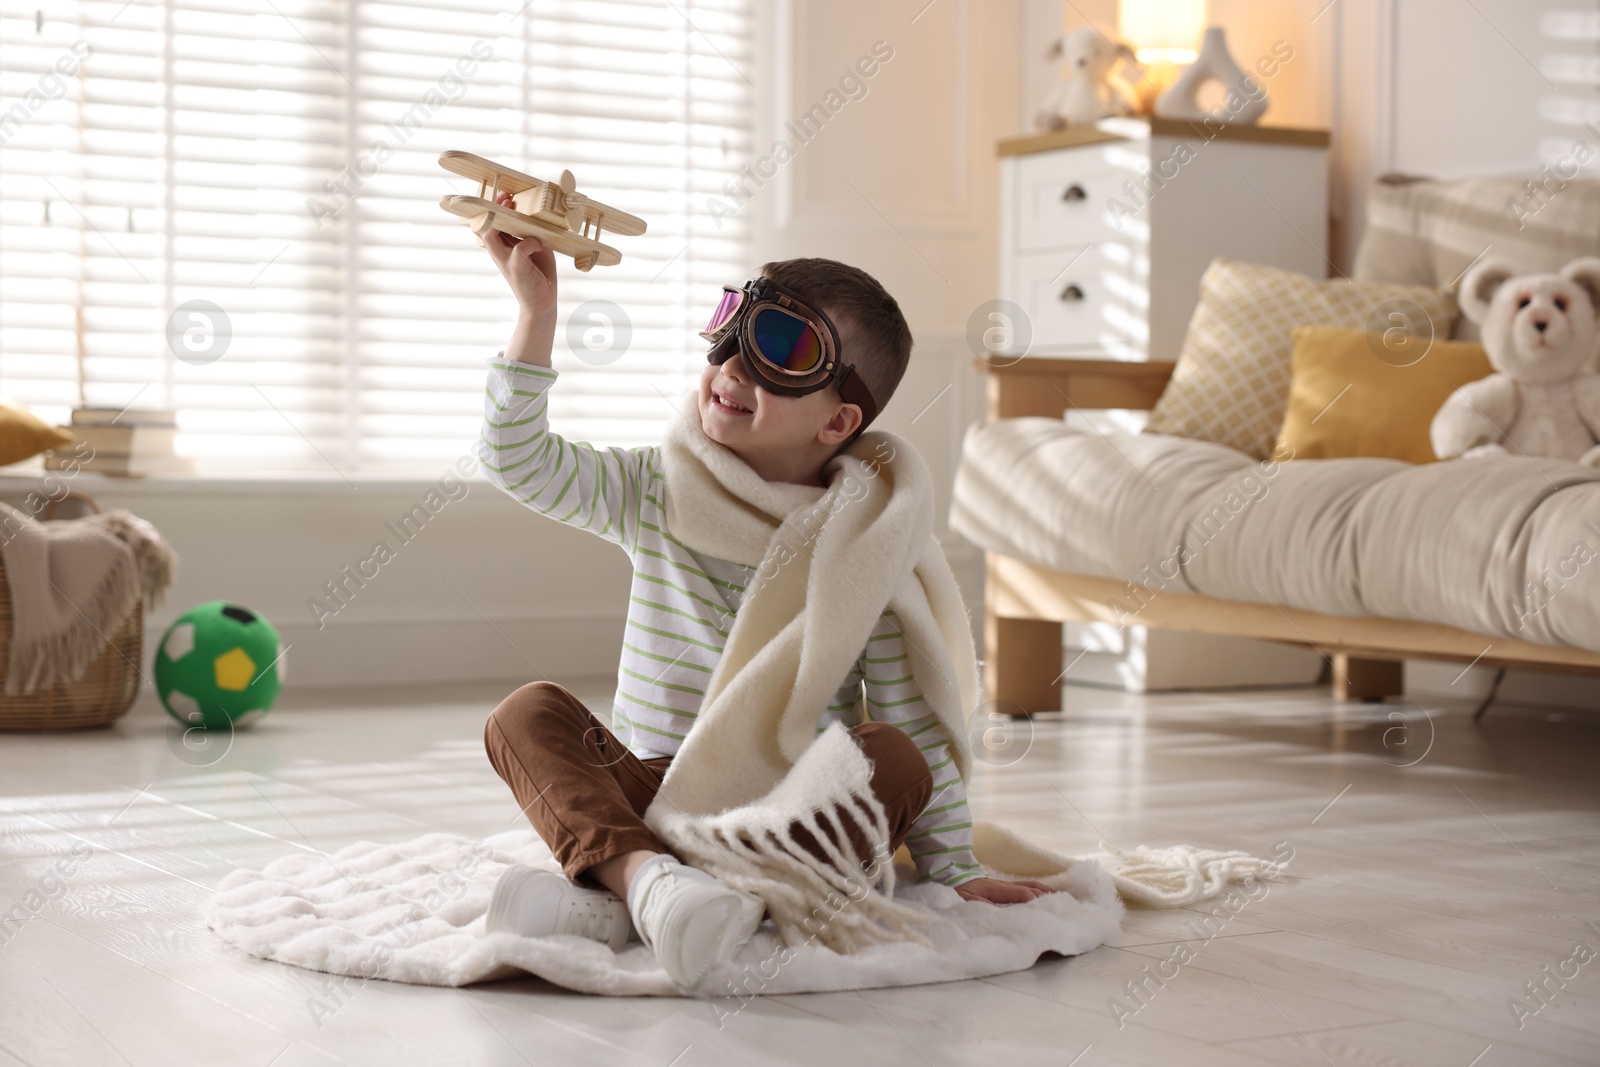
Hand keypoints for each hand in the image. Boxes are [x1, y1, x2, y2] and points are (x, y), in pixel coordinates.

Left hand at [478, 191, 557, 322]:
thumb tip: (531, 237)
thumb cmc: (524, 286)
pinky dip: (535, 220)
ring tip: (519, 197)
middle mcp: (509, 244)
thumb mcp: (518, 267)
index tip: (501, 203)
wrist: (542, 300)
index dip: (491, 213)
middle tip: (506, 194)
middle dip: (500, 206)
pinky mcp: (538, 245)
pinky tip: (538, 212)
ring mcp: (523, 244)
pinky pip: (535, 229)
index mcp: (498, 250)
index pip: (488, 227)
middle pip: (500, 220)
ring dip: (517, 210)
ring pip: (516, 222)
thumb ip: (521, 250)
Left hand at [953, 877, 1058, 904]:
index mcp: (996, 888)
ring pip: (1028, 885)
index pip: (1022, 893)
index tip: (1050, 908)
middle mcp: (1003, 884)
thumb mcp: (965, 900)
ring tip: (1057, 899)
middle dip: (1046, 894)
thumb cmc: (956, 889)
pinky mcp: (1000, 887)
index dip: (1036, 900)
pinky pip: (1022, 887)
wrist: (947, 873)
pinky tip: (1040, 895)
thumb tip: (1000, 912)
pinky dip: (1035, 890)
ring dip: (1043, 891)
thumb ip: (981, 905)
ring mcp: (1003, 884)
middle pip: (1030, 886)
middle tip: (1062, 903)